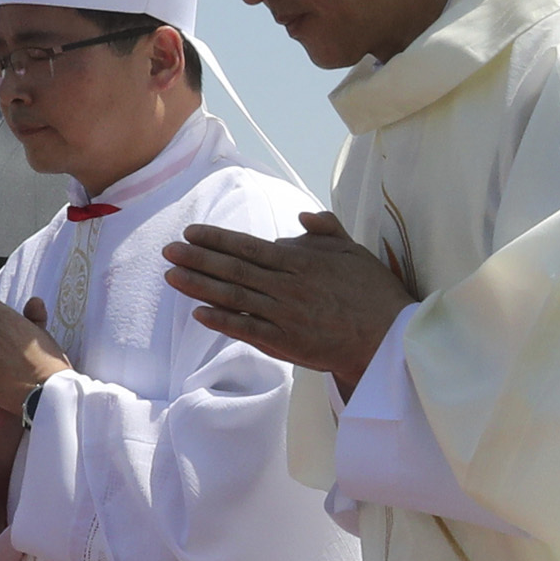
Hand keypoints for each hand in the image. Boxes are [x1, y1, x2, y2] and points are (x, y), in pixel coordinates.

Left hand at [163, 212, 412, 387]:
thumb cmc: (374, 293)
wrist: (390, 338)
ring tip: (172, 277)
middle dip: (197, 259)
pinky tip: (199, 313)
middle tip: (169, 251)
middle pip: (233, 270)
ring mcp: (285, 316)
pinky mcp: (287, 343)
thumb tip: (301, 217)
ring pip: (234, 297)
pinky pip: (247, 330)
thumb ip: (326, 230)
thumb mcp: (354, 251)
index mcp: (301, 261)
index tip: (191, 233)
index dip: (217, 239)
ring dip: (199, 286)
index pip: (249, 246)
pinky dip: (222, 321)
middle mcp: (287, 286)